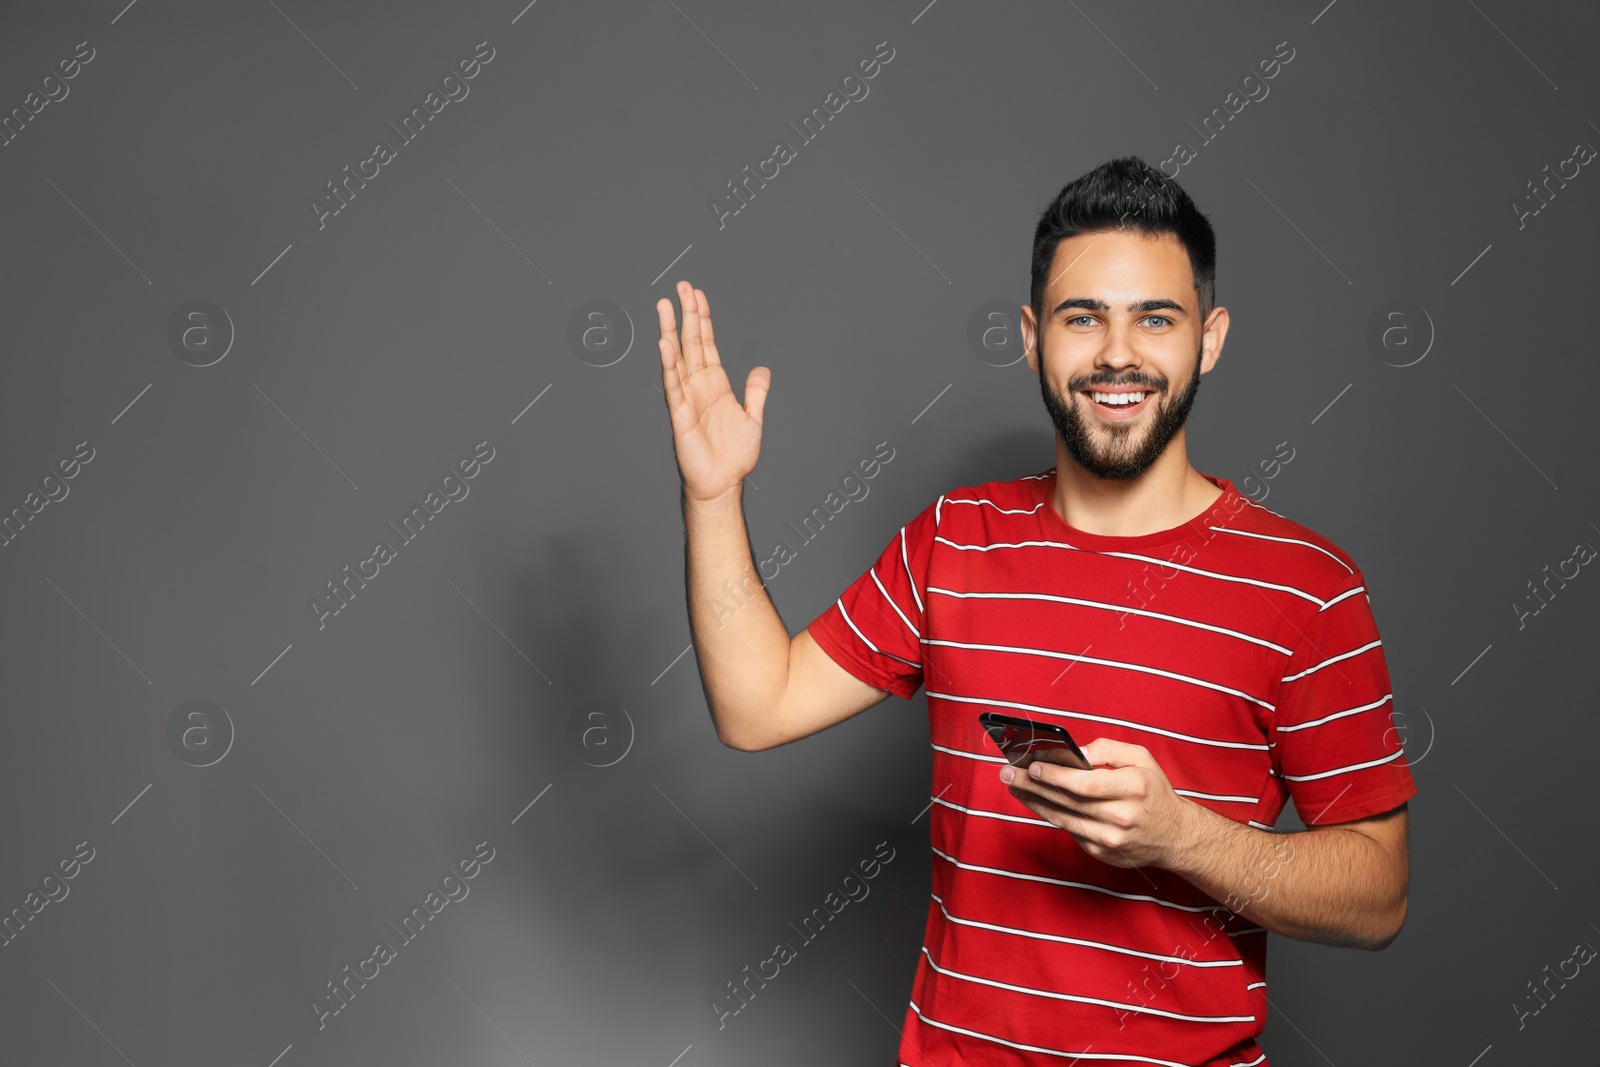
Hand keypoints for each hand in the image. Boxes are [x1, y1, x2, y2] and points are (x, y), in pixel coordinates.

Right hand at [657, 280, 770, 505]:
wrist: (722, 483)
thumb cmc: (733, 457)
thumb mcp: (753, 419)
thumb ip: (756, 392)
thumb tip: (762, 370)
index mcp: (715, 384)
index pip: (706, 344)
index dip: (703, 319)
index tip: (697, 295)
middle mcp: (698, 386)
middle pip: (690, 342)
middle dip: (686, 314)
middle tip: (681, 287)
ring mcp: (687, 397)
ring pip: (677, 357)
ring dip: (671, 331)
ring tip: (665, 306)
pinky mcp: (680, 414)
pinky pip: (673, 385)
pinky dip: (669, 364)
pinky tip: (665, 344)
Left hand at [1000, 738, 1194, 868]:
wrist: (1174, 836)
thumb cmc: (1154, 792)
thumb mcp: (1141, 759)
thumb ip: (1107, 750)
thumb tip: (1074, 752)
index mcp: (1132, 789)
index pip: (1084, 784)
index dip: (1055, 775)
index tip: (1033, 765)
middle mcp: (1120, 817)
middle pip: (1067, 800)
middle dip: (1033, 785)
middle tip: (1008, 772)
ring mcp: (1109, 840)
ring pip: (1062, 818)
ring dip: (1033, 801)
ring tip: (1013, 785)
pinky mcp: (1101, 853)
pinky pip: (1068, 830)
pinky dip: (1050, 814)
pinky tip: (1035, 801)